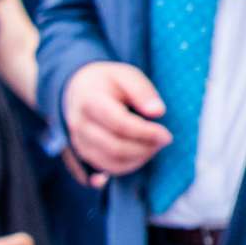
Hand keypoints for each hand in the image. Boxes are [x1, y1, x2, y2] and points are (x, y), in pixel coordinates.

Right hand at [61, 61, 170, 186]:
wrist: (79, 89)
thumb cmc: (108, 82)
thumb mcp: (127, 76)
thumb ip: (143, 92)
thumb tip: (158, 112)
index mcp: (90, 101)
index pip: (120, 124)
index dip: (146, 133)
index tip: (166, 135)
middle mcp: (80, 125)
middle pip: (115, 147)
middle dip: (145, 148)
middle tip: (164, 140)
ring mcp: (78, 141)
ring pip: (110, 162)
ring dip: (138, 159)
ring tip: (154, 146)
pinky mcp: (81, 153)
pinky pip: (105, 168)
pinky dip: (126, 166)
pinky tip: (140, 156)